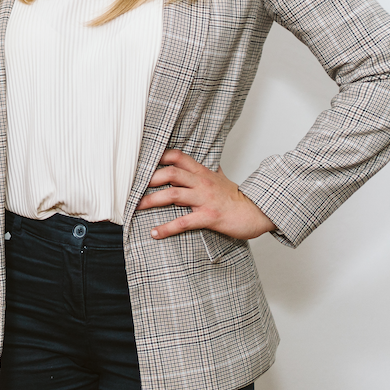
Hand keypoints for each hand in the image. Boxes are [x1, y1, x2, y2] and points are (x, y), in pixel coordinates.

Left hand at [136, 149, 275, 240]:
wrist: (257, 212)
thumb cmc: (237, 198)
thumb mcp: (222, 179)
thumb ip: (210, 172)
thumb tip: (207, 164)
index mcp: (203, 173)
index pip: (178, 157)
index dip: (159, 157)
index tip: (143, 161)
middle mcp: (202, 183)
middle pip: (170, 173)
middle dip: (149, 178)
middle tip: (132, 186)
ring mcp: (205, 199)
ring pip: (173, 194)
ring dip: (151, 200)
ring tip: (136, 207)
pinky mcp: (208, 217)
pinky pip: (183, 222)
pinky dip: (166, 228)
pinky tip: (154, 232)